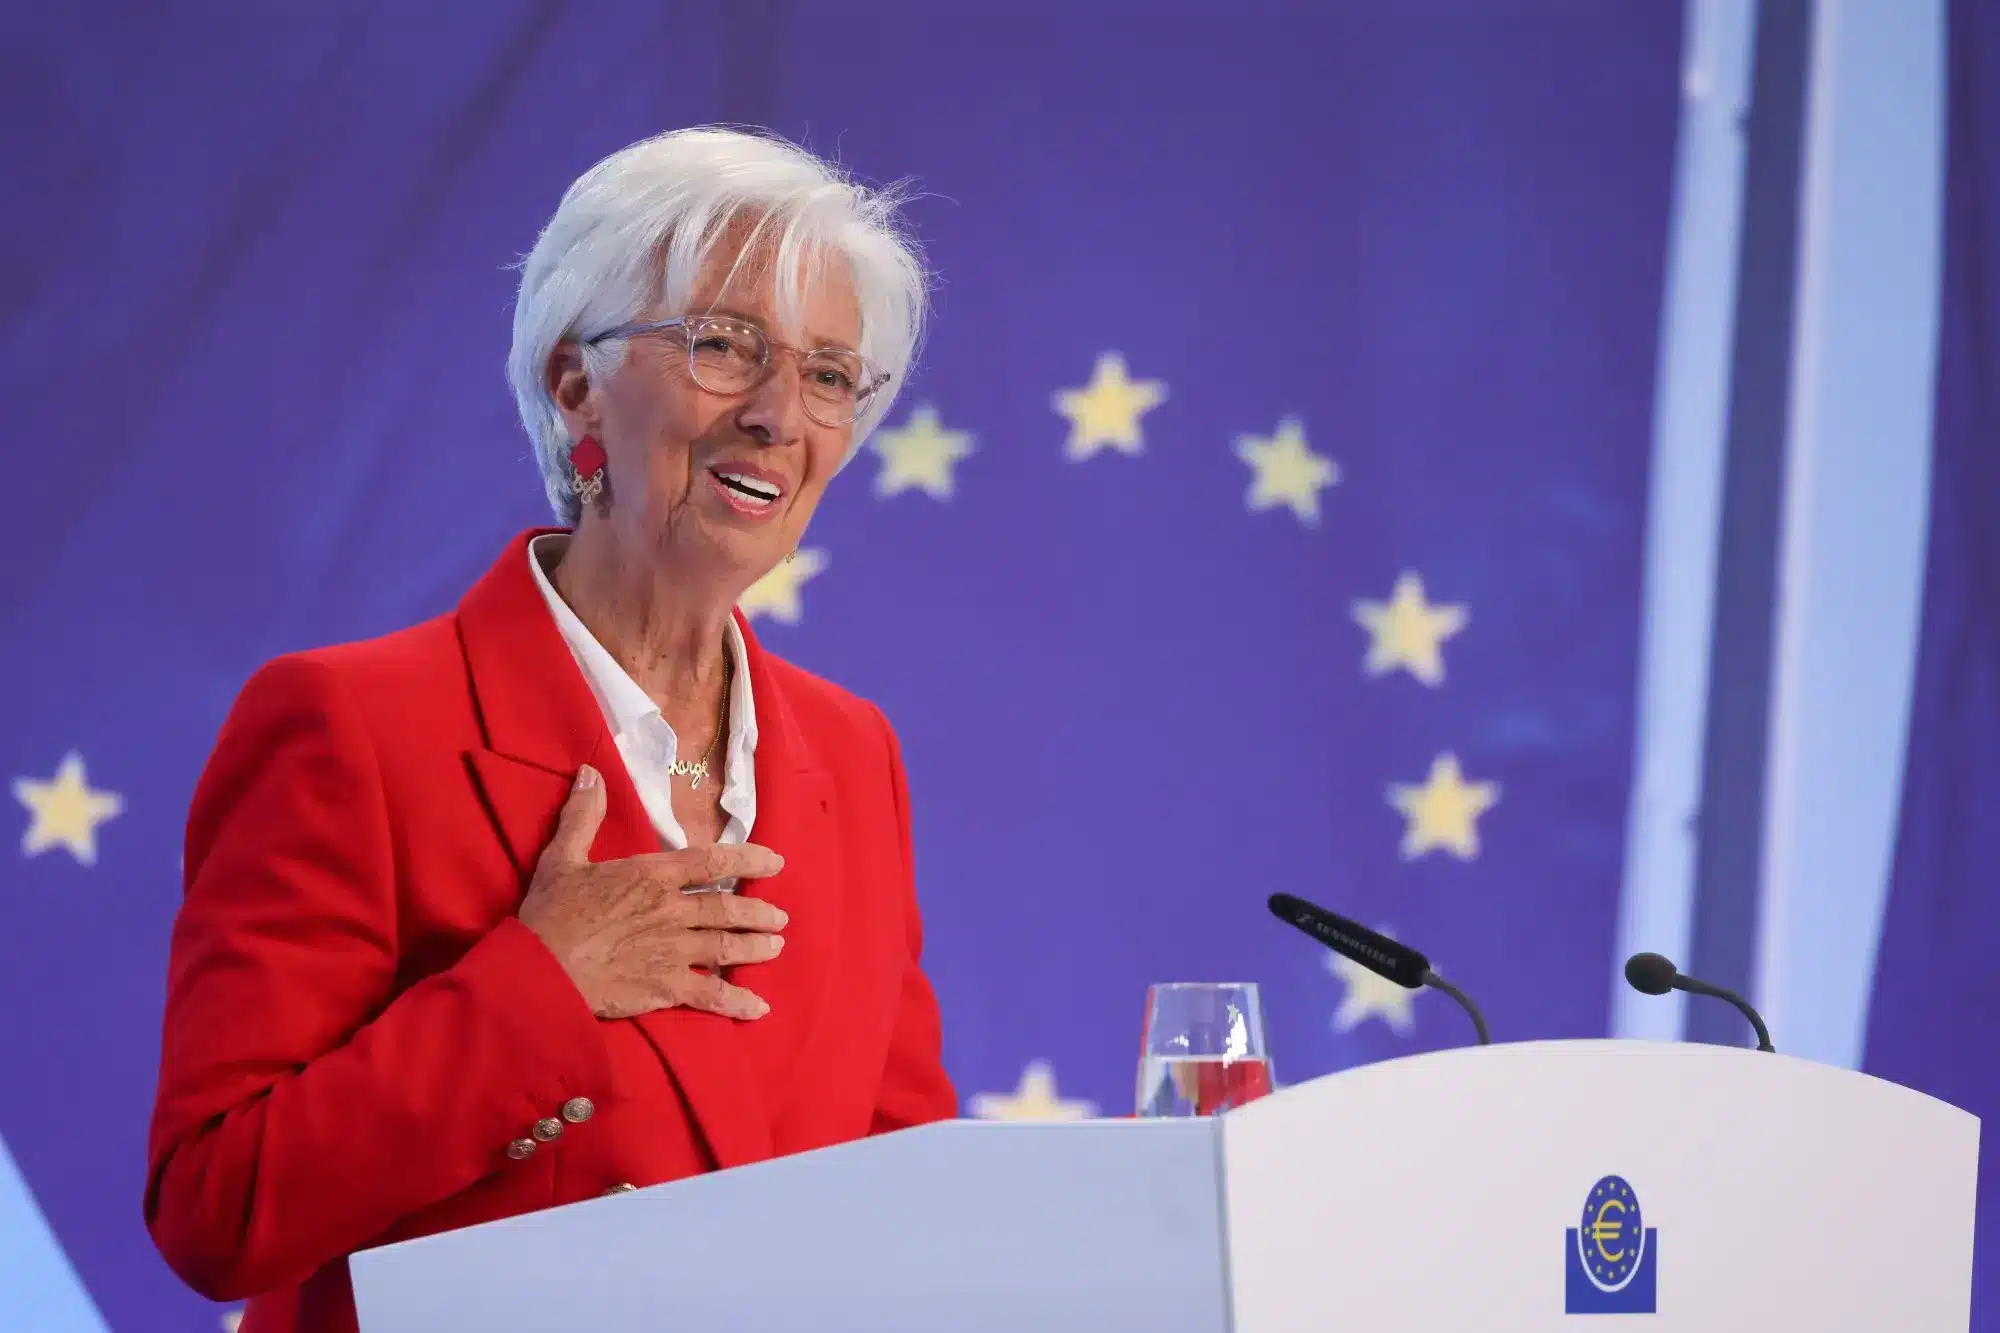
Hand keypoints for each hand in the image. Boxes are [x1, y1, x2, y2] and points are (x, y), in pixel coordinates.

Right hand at [518, 765, 788, 1020]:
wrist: (538, 969)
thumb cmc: (550, 914)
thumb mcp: (562, 857)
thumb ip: (584, 815)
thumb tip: (591, 772)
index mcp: (652, 876)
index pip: (711, 861)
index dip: (748, 859)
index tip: (775, 862)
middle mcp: (671, 911)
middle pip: (726, 908)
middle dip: (757, 912)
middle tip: (779, 918)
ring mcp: (673, 951)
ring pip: (726, 947)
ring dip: (755, 947)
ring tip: (775, 947)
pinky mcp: (665, 987)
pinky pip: (710, 995)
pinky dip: (737, 1002)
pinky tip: (759, 1008)